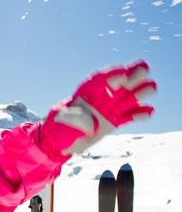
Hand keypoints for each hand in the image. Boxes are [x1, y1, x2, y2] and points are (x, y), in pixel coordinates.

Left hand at [38, 60, 155, 158]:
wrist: (59, 143)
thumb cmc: (59, 129)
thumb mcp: (63, 122)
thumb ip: (76, 119)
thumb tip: (91, 122)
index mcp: (84, 95)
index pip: (99, 80)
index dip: (111, 75)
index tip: (123, 74)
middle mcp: (98, 99)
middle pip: (116, 84)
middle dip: (130, 74)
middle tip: (144, 68)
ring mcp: (106, 110)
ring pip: (125, 98)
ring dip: (139, 91)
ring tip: (152, 86)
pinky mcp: (111, 122)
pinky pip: (127, 116)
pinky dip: (138, 114)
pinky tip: (149, 111)